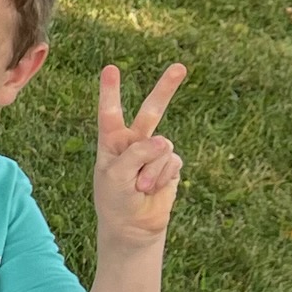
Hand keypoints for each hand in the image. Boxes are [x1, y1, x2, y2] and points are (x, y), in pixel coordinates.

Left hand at [93, 62, 186, 249]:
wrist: (132, 225)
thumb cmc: (114, 199)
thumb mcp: (115, 176)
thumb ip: (135, 154)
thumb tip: (164, 141)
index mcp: (112, 141)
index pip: (110, 113)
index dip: (111, 91)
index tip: (111, 68)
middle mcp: (134, 141)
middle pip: (151, 111)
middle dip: (166, 89)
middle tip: (181, 67)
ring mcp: (154, 152)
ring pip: (162, 147)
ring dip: (151, 171)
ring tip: (139, 187)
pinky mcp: (170, 164)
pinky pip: (172, 162)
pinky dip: (161, 177)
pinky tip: (152, 189)